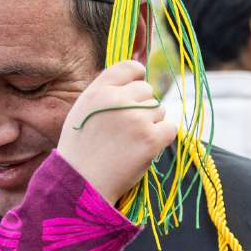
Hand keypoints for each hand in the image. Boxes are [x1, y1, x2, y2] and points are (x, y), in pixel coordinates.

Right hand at [58, 61, 177, 203]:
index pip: (129, 67)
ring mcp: (136, 119)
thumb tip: (137, 76)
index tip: (136, 91)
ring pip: (159, 109)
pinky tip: (144, 148)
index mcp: (98, 91)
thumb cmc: (81, 149)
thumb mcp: (82, 111)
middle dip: (142, 106)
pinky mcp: (151, 139)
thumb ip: (105, 92)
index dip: (137, 77)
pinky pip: (170, 128)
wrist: (81, 184)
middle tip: (127, 128)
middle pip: (147, 90)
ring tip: (130, 142)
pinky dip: (161, 137)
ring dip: (151, 123)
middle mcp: (117, 100)